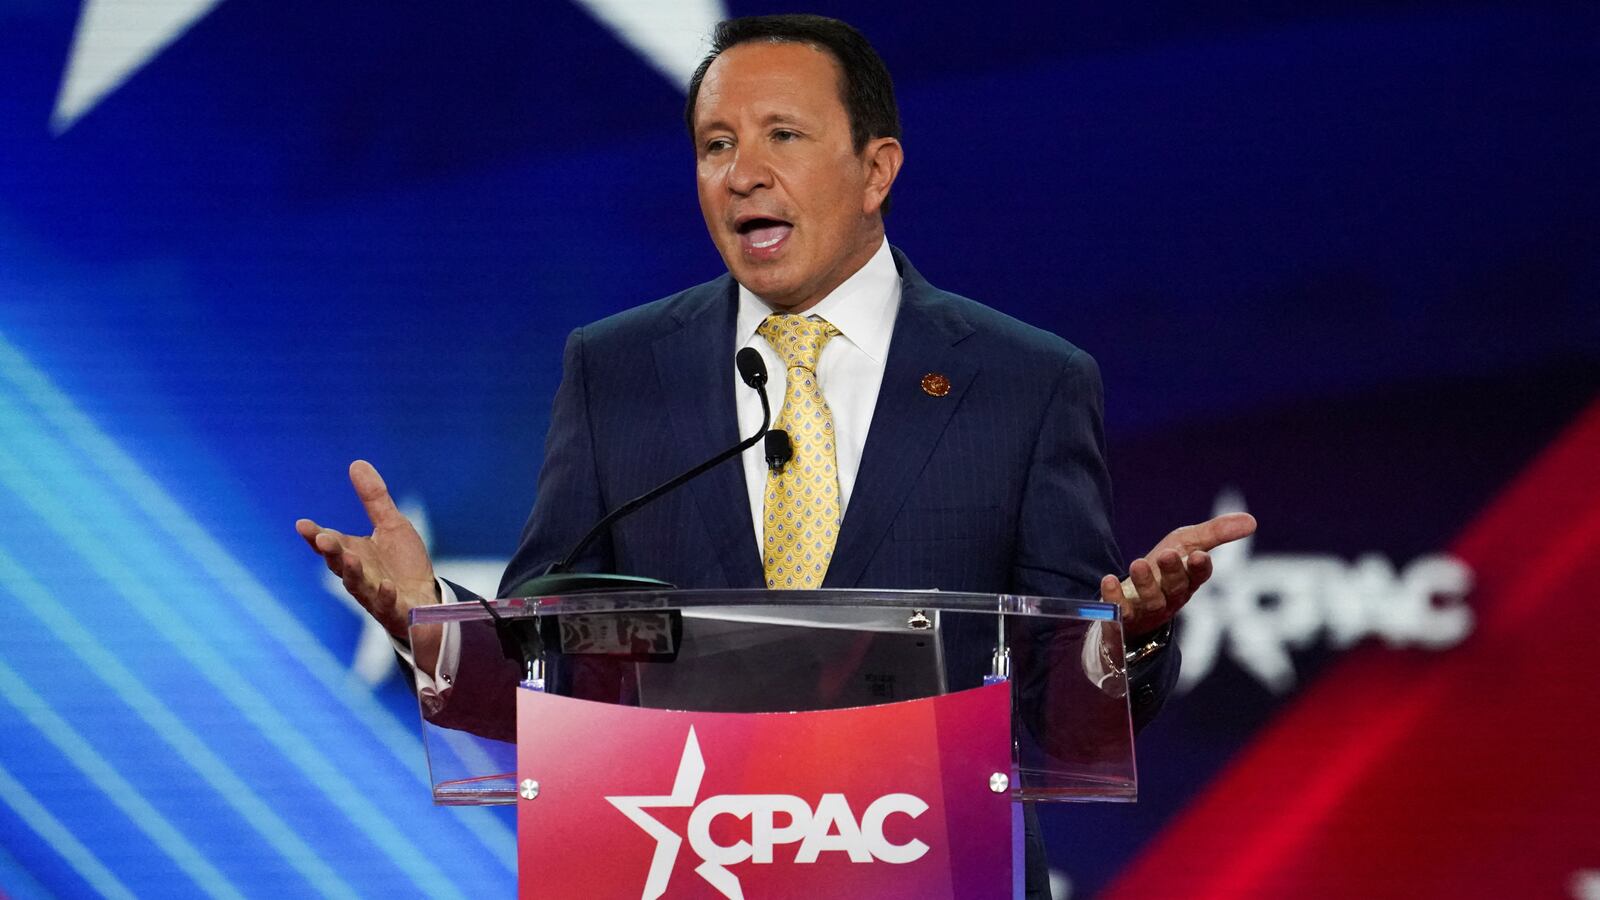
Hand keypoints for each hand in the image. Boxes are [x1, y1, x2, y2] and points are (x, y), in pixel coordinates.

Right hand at [296, 461, 440, 650]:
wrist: (426, 601)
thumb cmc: (403, 564)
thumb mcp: (392, 526)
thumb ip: (374, 499)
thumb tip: (356, 463)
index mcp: (354, 553)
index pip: (330, 543)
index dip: (315, 535)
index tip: (302, 524)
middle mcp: (359, 575)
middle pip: (339, 563)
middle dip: (331, 551)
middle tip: (322, 539)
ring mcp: (375, 595)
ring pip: (358, 585)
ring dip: (353, 572)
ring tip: (350, 557)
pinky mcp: (396, 610)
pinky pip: (387, 605)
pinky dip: (385, 596)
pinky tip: (387, 586)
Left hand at [1099, 512, 1256, 636]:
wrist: (1132, 601)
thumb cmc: (1164, 569)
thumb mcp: (1187, 544)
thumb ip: (1215, 533)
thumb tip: (1252, 521)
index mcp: (1189, 581)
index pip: (1199, 576)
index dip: (1200, 568)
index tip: (1199, 556)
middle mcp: (1171, 598)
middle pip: (1175, 588)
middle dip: (1173, 572)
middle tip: (1167, 555)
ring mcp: (1147, 610)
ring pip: (1150, 600)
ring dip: (1145, 583)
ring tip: (1138, 564)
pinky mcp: (1123, 617)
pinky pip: (1119, 610)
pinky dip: (1114, 597)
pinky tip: (1108, 580)